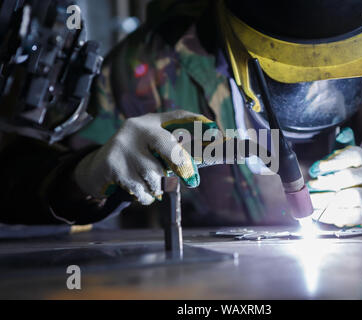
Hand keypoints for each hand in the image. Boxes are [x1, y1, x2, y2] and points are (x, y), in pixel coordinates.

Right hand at [74, 110, 217, 204]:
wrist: (97, 168)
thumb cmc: (136, 158)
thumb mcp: (153, 147)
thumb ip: (176, 150)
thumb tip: (208, 160)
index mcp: (151, 122)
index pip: (179, 117)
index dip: (200, 124)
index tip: (218, 134)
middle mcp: (137, 128)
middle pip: (167, 146)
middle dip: (183, 165)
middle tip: (192, 180)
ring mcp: (123, 145)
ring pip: (154, 173)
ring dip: (157, 185)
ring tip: (151, 184)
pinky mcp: (114, 164)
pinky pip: (141, 187)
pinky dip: (146, 196)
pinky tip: (140, 191)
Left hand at [308, 145, 361, 226]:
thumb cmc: (358, 176)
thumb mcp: (355, 160)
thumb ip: (343, 149)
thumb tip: (343, 132)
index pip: (352, 156)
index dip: (332, 161)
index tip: (314, 169)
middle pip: (349, 177)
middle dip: (327, 181)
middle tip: (311, 185)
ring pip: (351, 197)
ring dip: (327, 199)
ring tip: (312, 200)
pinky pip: (350, 215)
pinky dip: (332, 215)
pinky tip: (319, 214)